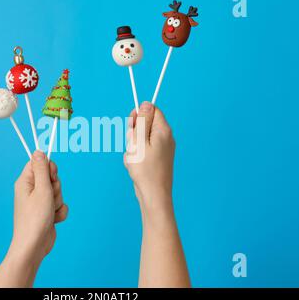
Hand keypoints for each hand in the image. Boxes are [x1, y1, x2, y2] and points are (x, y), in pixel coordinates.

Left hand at [11, 150, 67, 263]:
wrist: (34, 246)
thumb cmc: (35, 219)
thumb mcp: (41, 190)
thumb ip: (42, 170)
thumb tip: (38, 151)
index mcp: (25, 181)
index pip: (39, 163)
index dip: (49, 168)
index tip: (51, 177)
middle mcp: (31, 190)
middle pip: (52, 177)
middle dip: (56, 188)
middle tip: (48, 198)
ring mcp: (39, 201)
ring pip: (58, 192)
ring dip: (58, 201)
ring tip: (49, 211)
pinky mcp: (46, 211)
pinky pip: (60, 205)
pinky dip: (60, 212)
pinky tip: (53, 220)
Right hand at [125, 102, 189, 287]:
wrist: (154, 196)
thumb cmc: (145, 170)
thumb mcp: (139, 141)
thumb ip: (142, 121)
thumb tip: (147, 103)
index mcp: (163, 130)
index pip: (152, 110)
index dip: (139, 115)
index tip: (132, 125)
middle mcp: (166, 137)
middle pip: (146, 124)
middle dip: (134, 133)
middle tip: (132, 146)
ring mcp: (163, 148)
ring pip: (142, 138)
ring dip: (133, 146)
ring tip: (134, 159)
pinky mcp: (159, 158)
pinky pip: (143, 150)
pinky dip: (137, 155)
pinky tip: (136, 166)